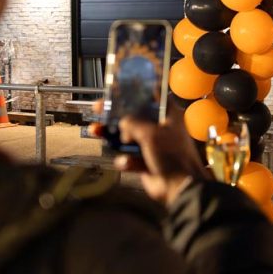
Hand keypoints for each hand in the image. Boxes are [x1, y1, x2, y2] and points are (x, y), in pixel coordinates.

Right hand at [94, 99, 208, 204]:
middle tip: (98, 108)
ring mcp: (152, 144)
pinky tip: (128, 163)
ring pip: (126, 135)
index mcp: (168, 114)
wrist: (178, 187)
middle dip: (114, 112)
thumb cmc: (171, 156)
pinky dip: (125, 160)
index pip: (152, 95)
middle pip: (134, 114)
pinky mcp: (144, 160)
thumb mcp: (150, 133)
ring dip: (111, 135)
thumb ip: (132, 122)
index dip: (135, 90)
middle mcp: (160, 126)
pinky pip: (128, 156)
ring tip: (95, 131)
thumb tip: (122, 122)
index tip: (118, 86)